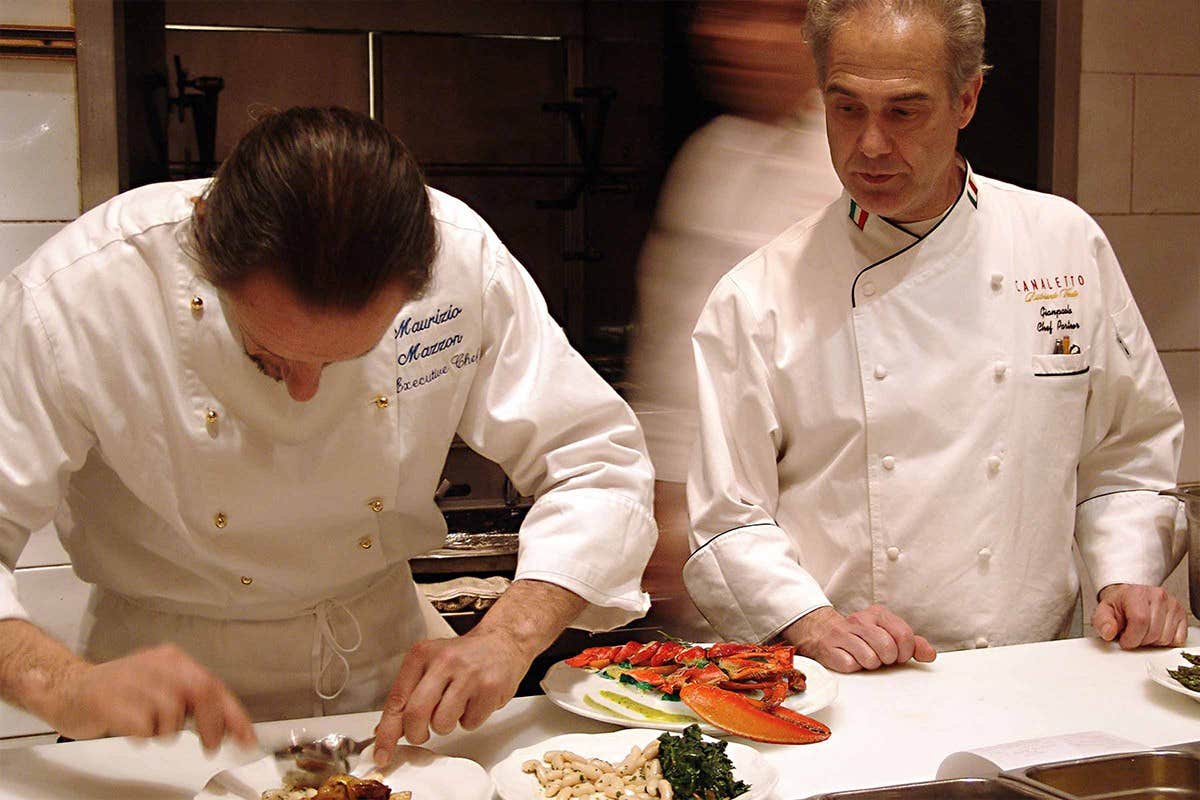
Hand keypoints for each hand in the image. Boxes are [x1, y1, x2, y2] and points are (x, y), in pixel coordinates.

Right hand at [46, 643, 254, 750]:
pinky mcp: (110, 701)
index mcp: (172, 659)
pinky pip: (143, 727)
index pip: (213, 685)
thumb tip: (230, 725)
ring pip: (172, 714)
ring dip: (166, 730)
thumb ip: (196, 703)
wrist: (68, 689)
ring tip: (148, 725)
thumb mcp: (162, 688)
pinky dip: (142, 735)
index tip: (247, 738)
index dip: (234, 715)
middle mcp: (157, 665)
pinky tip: (130, 727)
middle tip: (210, 744)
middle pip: (201, 692)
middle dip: (212, 724)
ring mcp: (133, 681)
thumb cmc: (119, 691)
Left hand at [373, 630, 529, 761]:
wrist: (503, 642)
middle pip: (416, 715)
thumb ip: (407, 695)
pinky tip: (474, 702)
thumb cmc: (464, 657)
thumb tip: (385, 729)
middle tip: (422, 733)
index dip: (387, 733)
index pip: (396, 700)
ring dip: (446, 725)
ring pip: (442, 724)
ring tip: (456, 705)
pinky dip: (469, 720)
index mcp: (422, 654)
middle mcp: (443, 661)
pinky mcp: (489, 689)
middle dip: (416, 734)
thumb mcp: (430, 665)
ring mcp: (468, 674)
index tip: (382, 754)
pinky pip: (469, 724)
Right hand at [782, 605, 936, 672]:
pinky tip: (850, 658)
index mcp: (878, 614)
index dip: (905, 652)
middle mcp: (860, 620)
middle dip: (888, 659)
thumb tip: (930, 655)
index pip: (904, 635)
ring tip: (865, 657)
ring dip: (871, 664)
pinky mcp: (830, 649)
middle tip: (881, 658)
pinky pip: (851, 665)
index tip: (898, 655)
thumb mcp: (888, 634)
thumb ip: (912, 643)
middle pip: (888, 649)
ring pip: (870, 659)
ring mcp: (843, 634)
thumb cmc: (862, 637)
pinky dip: (854, 666)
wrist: (823, 632)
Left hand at [1093, 583, 1187, 648]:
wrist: (1129, 597)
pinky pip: (1178, 640)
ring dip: (1153, 642)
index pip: (1140, 621)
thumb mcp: (1103, 611)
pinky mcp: (1181, 614)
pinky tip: (1156, 632)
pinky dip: (1166, 642)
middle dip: (1140, 641)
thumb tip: (1108, 632)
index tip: (1125, 641)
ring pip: (1166, 639)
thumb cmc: (1119, 605)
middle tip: (1133, 634)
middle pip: (1153, 633)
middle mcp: (1158, 596)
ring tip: (1143, 632)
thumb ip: (1102, 622)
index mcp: (1136, 593)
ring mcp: (1172, 604)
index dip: (1131, 638)